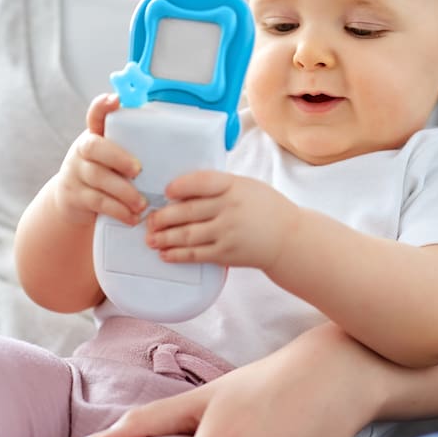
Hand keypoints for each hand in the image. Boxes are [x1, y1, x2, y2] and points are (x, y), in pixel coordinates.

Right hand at [53, 93, 146, 226]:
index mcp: (95, 135)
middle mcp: (82, 150)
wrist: (72, 201)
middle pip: (94, 147)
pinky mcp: (74, 196)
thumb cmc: (106, 173)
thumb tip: (176, 145)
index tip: (115, 99)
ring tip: (142, 204)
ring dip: (124, 192)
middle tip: (138, 170)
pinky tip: (132, 216)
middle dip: (118, 157)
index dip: (102, 106)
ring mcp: (75, 173)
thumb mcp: (112, 156)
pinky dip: (118, 210)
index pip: (95, 114)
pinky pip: (97, 202)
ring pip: (98, 177)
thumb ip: (132, 147)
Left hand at [146, 171, 297, 268]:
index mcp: (234, 186)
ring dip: (164, 238)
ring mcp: (227, 232)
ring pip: (187, 235)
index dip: (179, 186)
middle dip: (162, 217)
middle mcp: (229, 208)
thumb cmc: (265, 208)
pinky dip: (177, 255)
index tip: (166, 191)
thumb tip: (182, 188)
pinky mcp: (226, 254)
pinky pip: (196, 254)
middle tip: (149, 220)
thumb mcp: (246, 186)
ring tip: (151, 238)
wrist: (288, 238)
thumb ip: (218, 185)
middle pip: (187, 211)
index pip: (201, 182)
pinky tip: (165, 254)